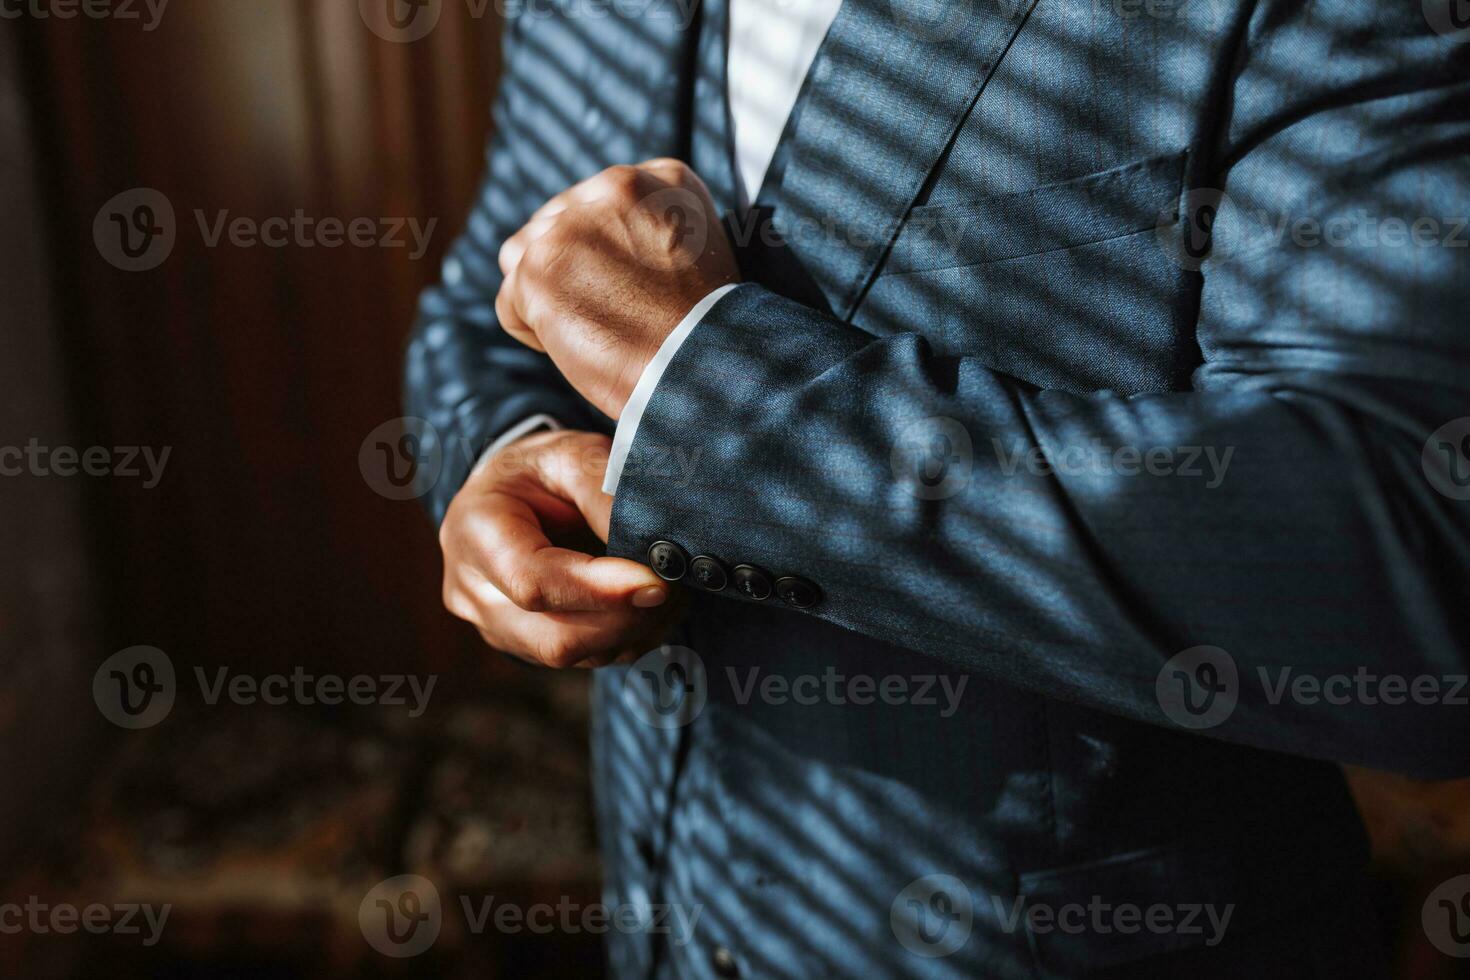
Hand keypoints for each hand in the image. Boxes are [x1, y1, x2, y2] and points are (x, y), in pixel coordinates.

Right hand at [439, 429, 681, 667]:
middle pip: (554, 638)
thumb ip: (604, 493)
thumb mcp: (570, 455)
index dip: (600, 591)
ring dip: (635, 630)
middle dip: (626, 619)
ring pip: (576, 656)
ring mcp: (496, 627)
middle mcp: (473, 592)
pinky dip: (629, 637)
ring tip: (670, 586)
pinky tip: (649, 603)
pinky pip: (586, 659)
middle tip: (674, 585)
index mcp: (475, 533)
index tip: (657, 582)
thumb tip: (650, 547)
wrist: (516, 490)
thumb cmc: (543, 468)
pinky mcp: (526, 646)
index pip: (533, 583)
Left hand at [496, 158, 739, 418]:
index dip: (606, 253)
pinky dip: (533, 332)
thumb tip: (605, 246)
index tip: (632, 289)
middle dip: (571, 272)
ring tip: (591, 329)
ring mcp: (571, 226)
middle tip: (610, 317)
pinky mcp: (539, 268)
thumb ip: (652, 227)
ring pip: (524, 256)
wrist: (702, 369)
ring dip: (546, 295)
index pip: (598, 205)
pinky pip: (510, 301)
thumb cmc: (707, 333)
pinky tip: (576, 347)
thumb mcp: (700, 251)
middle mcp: (613, 186)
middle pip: (557, 224)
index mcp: (661, 178)